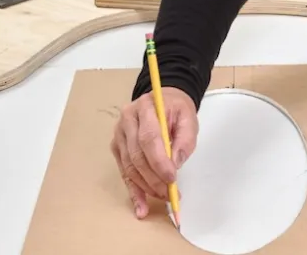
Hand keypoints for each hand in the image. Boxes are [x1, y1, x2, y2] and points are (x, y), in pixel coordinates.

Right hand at [110, 87, 197, 218]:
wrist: (163, 100)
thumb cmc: (176, 110)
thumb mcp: (188, 118)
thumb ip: (185, 139)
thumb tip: (175, 164)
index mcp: (146, 107)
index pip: (149, 138)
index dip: (159, 161)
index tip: (172, 178)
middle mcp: (127, 120)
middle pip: (137, 155)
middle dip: (154, 178)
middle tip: (169, 193)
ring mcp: (119, 134)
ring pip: (130, 167)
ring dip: (146, 187)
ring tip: (162, 198)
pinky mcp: (117, 148)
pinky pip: (125, 172)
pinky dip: (134, 191)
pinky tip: (141, 207)